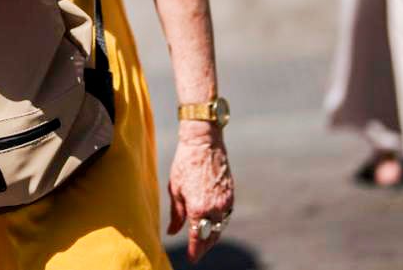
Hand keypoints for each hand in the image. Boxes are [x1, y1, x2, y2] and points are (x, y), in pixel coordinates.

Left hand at [167, 124, 233, 262]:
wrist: (204, 143)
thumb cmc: (185, 164)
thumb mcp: (175, 189)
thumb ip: (176, 214)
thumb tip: (172, 232)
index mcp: (198, 208)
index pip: (198, 238)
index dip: (195, 251)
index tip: (192, 259)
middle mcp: (215, 208)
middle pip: (212, 236)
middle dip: (204, 247)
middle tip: (197, 253)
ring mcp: (225, 202)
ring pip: (221, 228)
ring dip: (213, 237)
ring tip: (204, 242)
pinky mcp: (231, 195)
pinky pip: (226, 216)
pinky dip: (219, 224)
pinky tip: (212, 226)